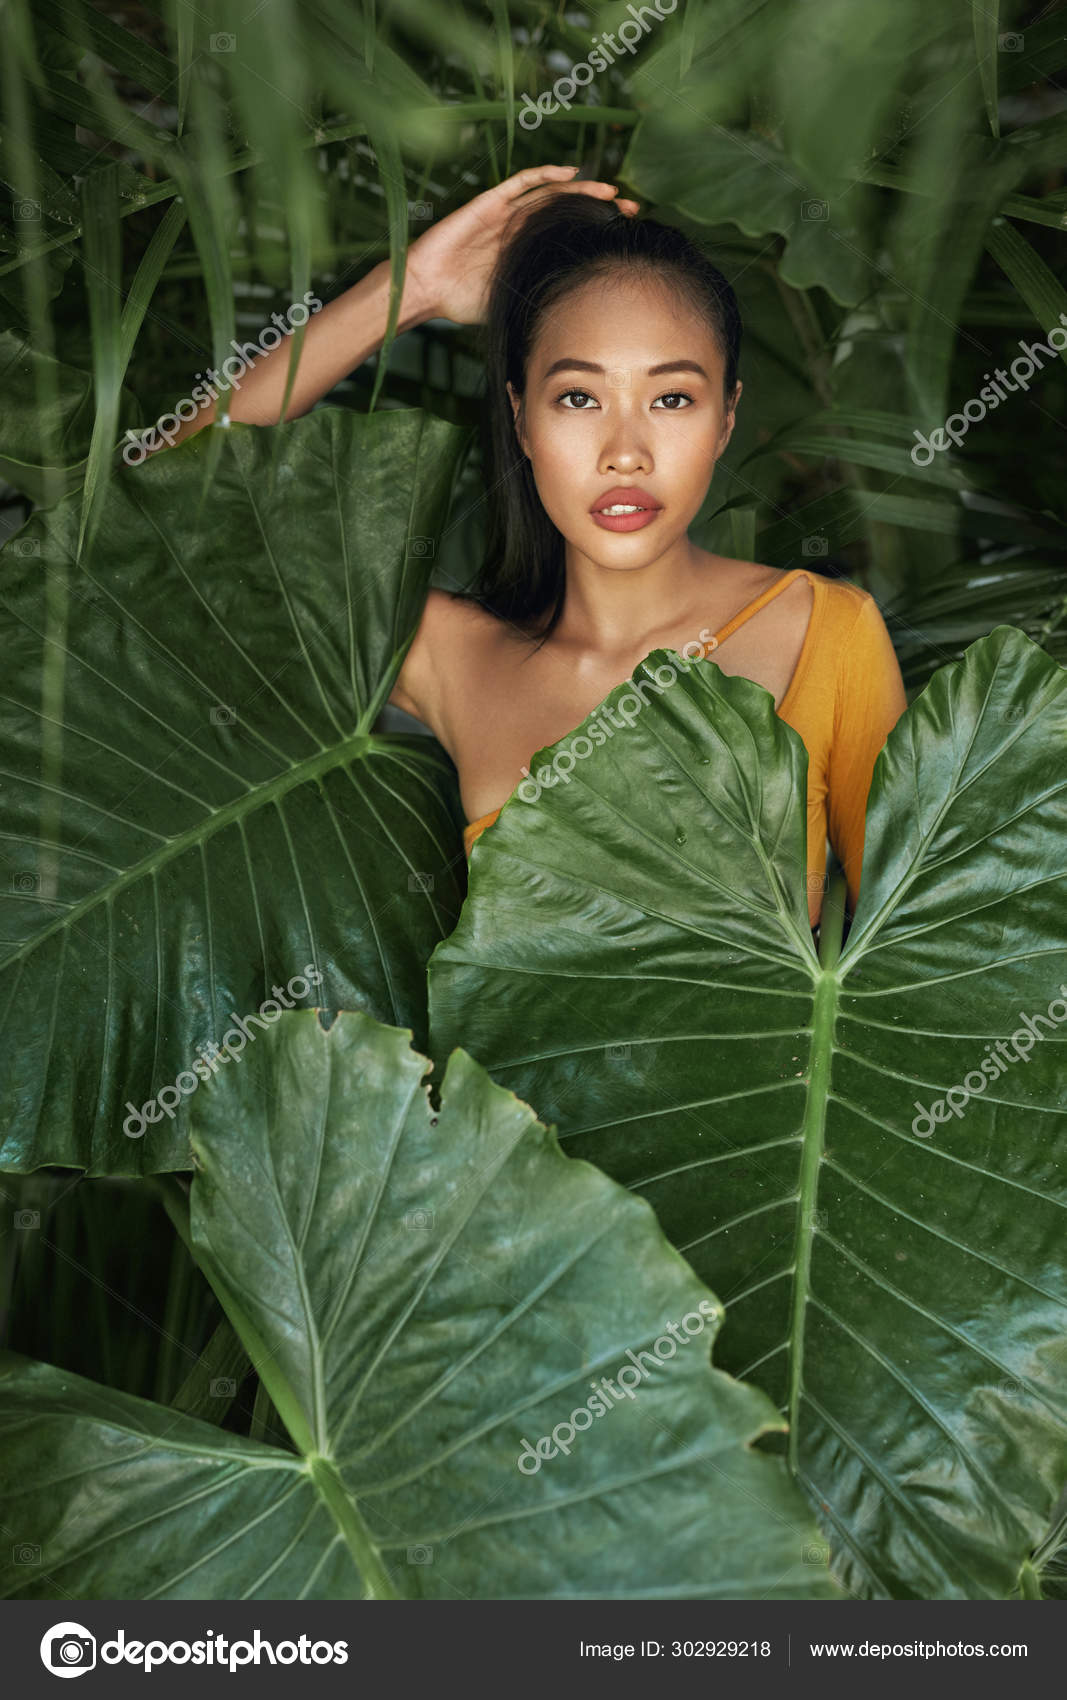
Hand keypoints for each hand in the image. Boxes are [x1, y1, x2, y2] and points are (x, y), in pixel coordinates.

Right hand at [403, 163, 639, 325]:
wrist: (427, 289)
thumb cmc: (462, 301)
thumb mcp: (511, 300)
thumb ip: (537, 295)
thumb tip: (575, 317)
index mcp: (527, 249)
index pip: (571, 233)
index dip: (598, 231)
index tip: (627, 236)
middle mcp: (521, 227)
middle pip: (569, 210)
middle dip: (601, 208)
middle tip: (632, 209)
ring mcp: (507, 213)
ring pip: (552, 194)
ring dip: (582, 190)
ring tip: (611, 193)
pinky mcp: (490, 203)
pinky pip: (521, 183)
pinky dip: (545, 175)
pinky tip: (570, 172)